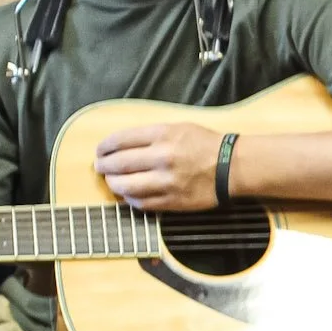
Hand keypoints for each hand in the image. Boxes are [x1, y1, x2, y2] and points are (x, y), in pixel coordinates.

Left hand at [95, 123, 227, 210]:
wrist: (232, 166)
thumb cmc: (204, 144)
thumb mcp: (178, 127)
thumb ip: (150, 135)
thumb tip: (120, 145)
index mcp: (163, 134)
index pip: (121, 140)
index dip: (104, 147)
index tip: (100, 151)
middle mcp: (162, 157)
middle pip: (119, 163)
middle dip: (103, 166)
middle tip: (100, 167)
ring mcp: (167, 181)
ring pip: (127, 186)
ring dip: (113, 184)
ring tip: (112, 182)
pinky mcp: (173, 201)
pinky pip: (142, 203)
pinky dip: (131, 199)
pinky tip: (130, 195)